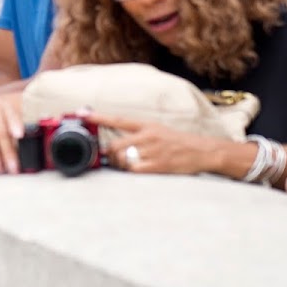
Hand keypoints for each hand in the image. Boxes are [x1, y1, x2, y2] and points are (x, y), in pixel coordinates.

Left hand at [87, 113, 215, 174]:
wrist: (203, 150)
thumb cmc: (178, 142)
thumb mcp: (159, 130)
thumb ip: (139, 134)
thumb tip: (118, 144)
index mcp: (146, 125)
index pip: (118, 120)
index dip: (99, 117)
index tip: (83, 114)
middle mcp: (147, 136)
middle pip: (115, 146)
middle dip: (109, 155)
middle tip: (111, 159)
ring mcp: (152, 150)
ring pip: (123, 159)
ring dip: (121, 165)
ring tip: (128, 165)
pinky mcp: (158, 165)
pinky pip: (134, 170)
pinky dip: (131, 172)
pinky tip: (137, 170)